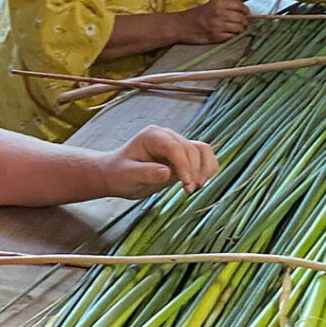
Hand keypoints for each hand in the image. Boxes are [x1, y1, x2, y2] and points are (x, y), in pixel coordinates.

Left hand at [100, 125, 218, 197]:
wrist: (117, 176)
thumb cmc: (118, 174)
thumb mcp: (128, 175)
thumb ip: (146, 173)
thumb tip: (167, 172)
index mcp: (153, 136)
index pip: (176, 147)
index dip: (184, 165)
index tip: (187, 184)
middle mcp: (168, 137)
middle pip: (191, 149)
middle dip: (194, 170)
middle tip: (189, 190)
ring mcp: (177, 145)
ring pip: (203, 150)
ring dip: (205, 168)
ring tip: (198, 185)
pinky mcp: (184, 156)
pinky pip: (204, 157)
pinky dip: (208, 168)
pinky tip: (202, 181)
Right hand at [176, 0, 249, 43]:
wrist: (180, 26)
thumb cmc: (195, 15)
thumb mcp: (209, 5)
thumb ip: (224, 6)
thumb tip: (242, 11)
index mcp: (218, 3)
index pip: (240, 5)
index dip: (246, 11)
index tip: (248, 14)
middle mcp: (219, 13)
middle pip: (241, 18)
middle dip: (244, 22)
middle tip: (243, 24)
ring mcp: (217, 25)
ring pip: (239, 28)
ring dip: (240, 30)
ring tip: (237, 30)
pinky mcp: (215, 36)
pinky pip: (232, 37)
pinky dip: (233, 36)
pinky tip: (230, 35)